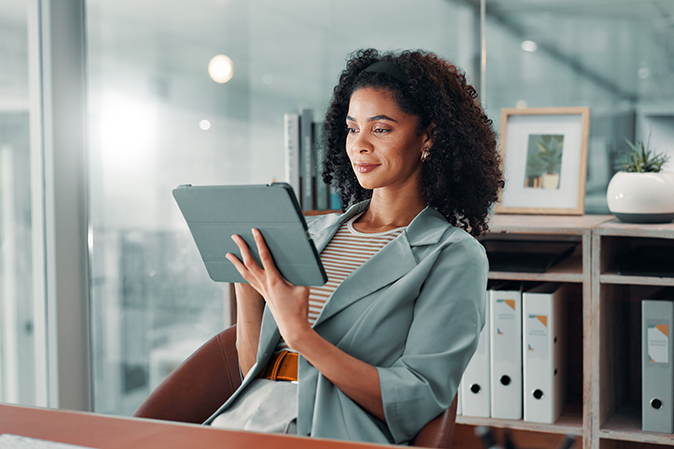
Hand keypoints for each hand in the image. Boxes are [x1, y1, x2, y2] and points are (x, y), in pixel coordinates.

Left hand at [226, 229, 310, 345]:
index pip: (265, 257)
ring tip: (228, 253)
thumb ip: (301, 273)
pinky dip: (242, 272)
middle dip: (241, 248)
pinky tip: (239, 269)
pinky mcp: (262, 294)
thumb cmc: (299, 308)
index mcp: (274, 280)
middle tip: (235, 236)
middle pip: (249, 263)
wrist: (292, 327)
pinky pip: (248, 281)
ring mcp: (262, 290)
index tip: (255, 231)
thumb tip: (302, 259)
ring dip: (236, 262)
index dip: (259, 242)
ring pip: (244, 273)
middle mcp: (264, 284)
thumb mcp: (304, 287)